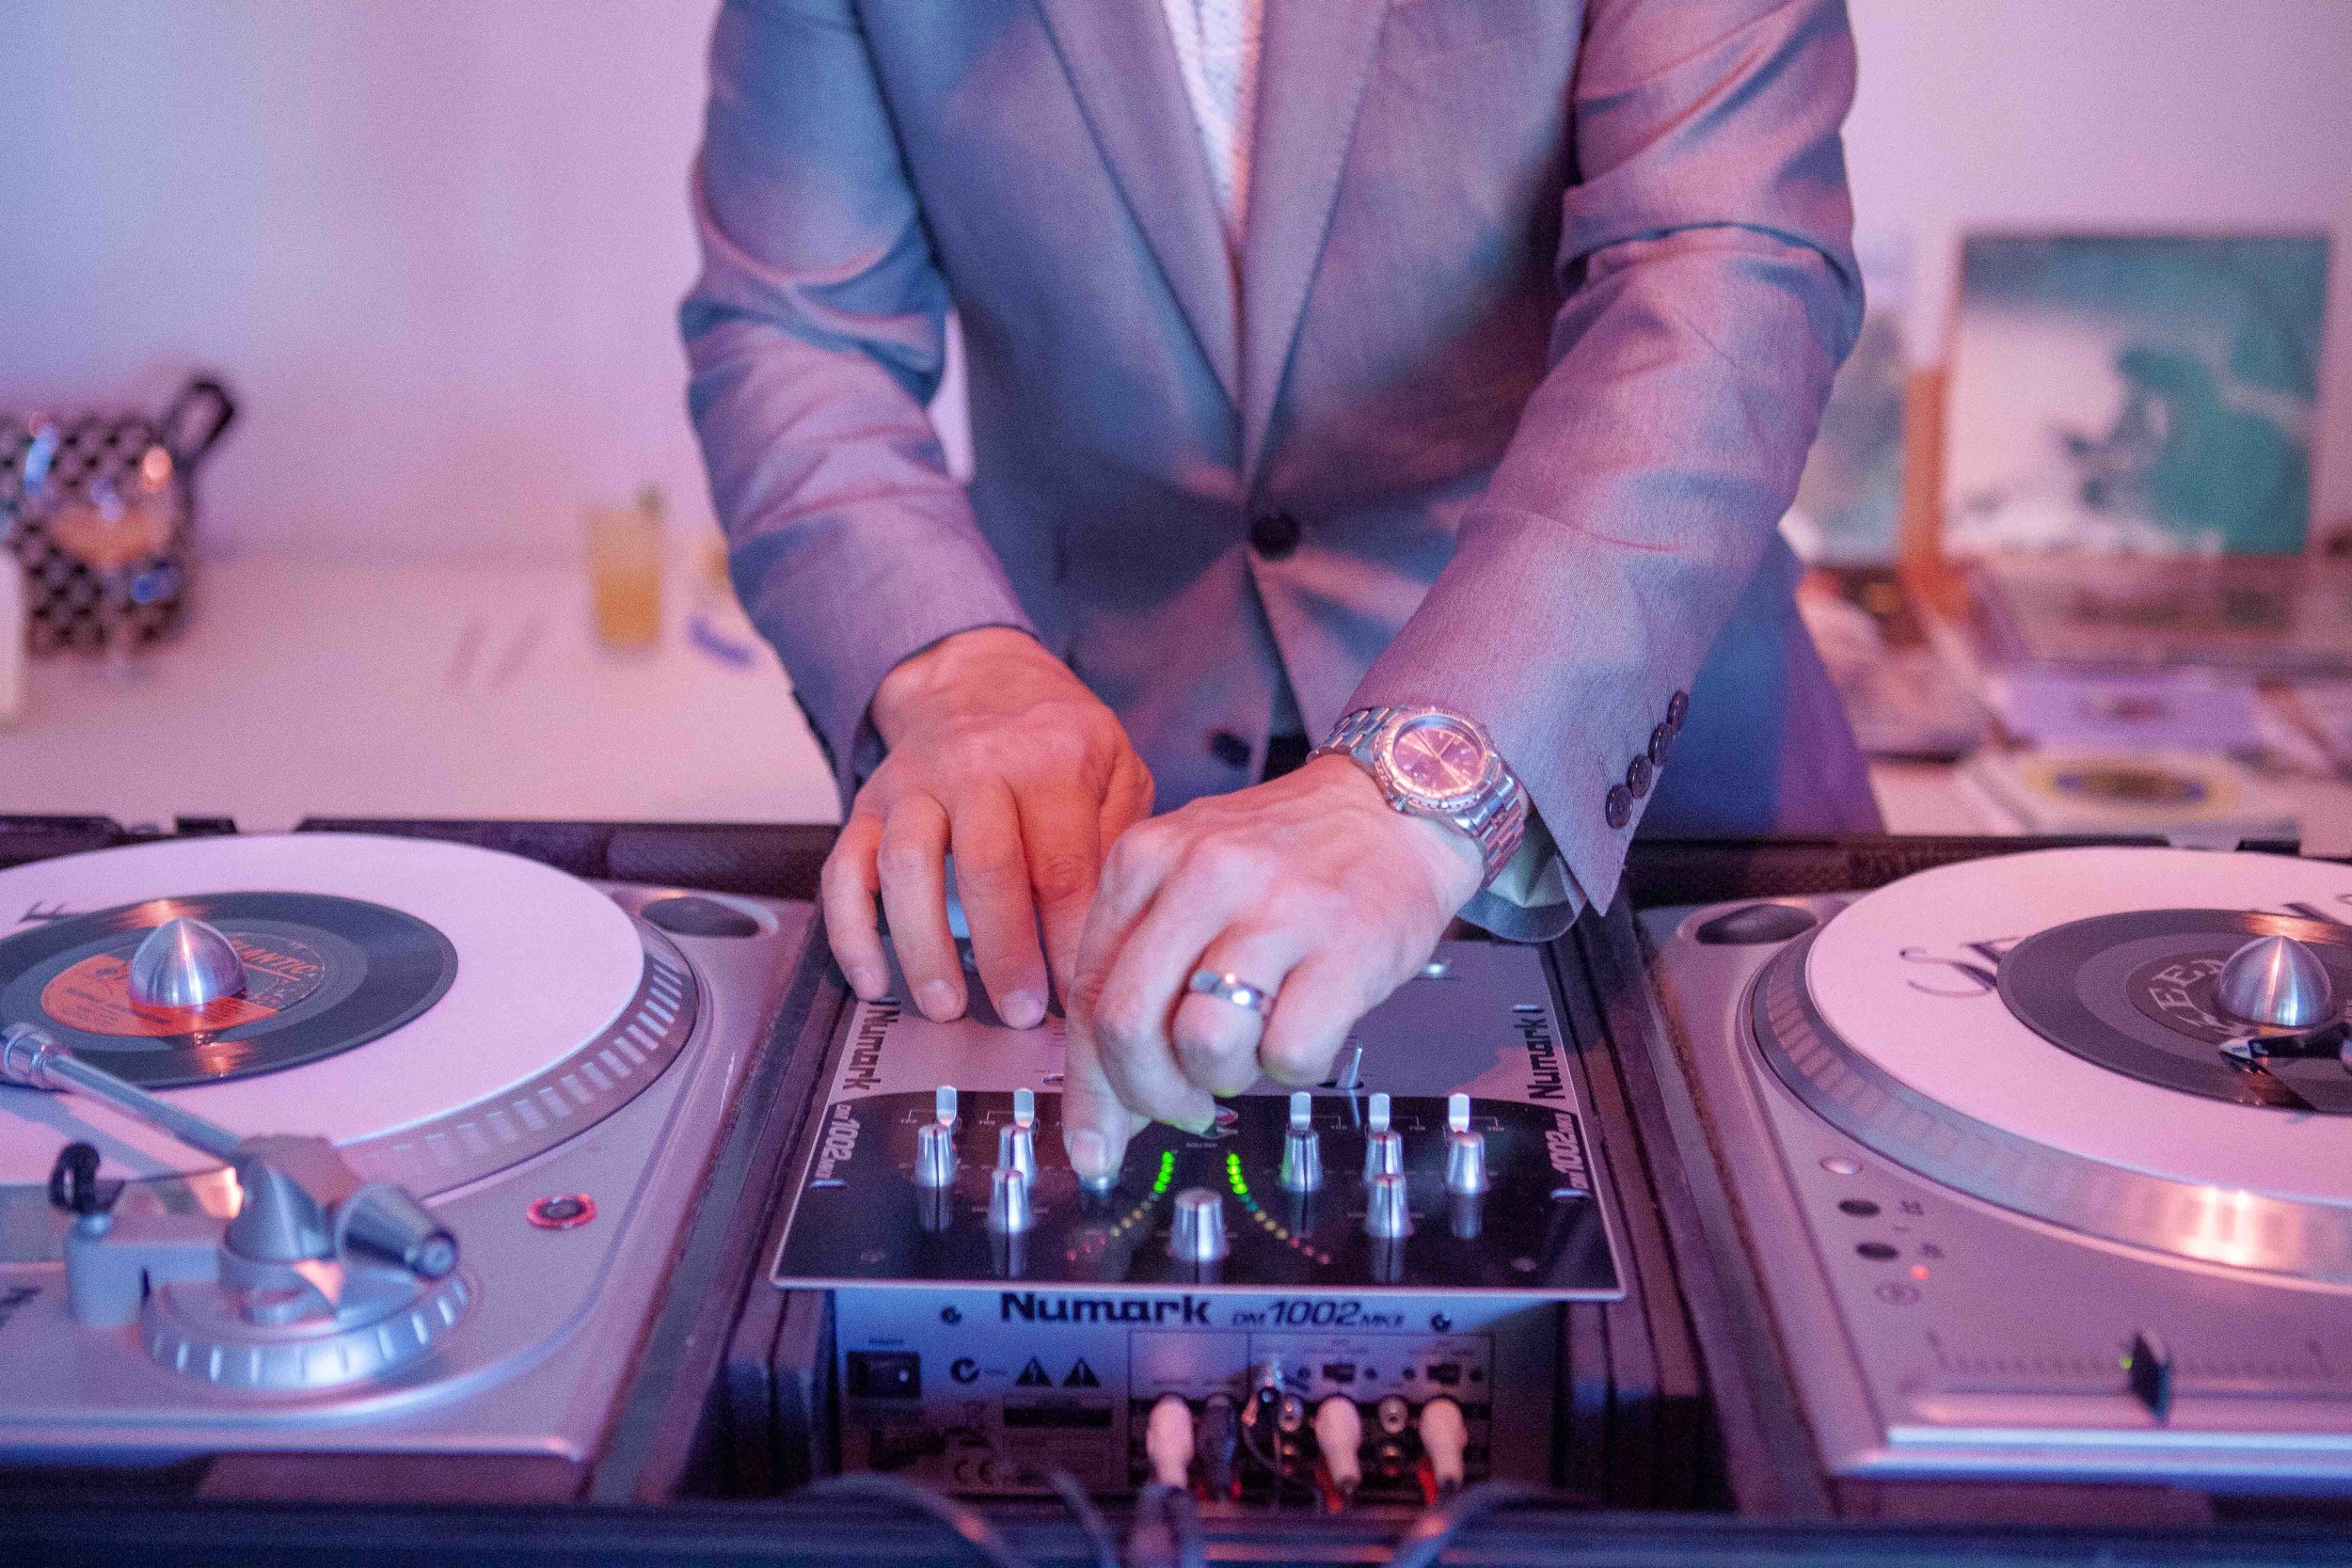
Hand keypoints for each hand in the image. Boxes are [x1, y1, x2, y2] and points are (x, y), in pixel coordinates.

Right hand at [822, 627, 1153, 1026]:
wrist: (977, 676)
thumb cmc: (1056, 738)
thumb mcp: (1117, 765)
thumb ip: (1120, 838)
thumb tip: (1114, 930)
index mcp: (1049, 761)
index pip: (1063, 867)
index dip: (1069, 942)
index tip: (1083, 996)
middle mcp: (975, 767)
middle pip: (985, 869)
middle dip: (1004, 954)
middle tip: (1022, 1014)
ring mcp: (912, 786)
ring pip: (906, 867)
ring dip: (923, 948)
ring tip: (948, 1007)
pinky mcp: (865, 806)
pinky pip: (844, 870)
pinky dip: (849, 931)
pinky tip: (872, 981)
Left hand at [1059, 754, 1484, 1180]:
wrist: (1394, 807)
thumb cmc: (1289, 859)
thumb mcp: (1189, 883)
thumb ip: (1140, 973)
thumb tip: (1106, 1099)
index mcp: (1145, 859)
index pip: (1088, 993)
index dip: (1090, 1086)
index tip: (1095, 1141)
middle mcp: (1200, 874)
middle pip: (1129, 1026)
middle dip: (1148, 1096)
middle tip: (1180, 1107)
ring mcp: (1274, 908)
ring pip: (1203, 1043)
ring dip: (1222, 1077)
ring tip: (1251, 1049)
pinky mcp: (1344, 946)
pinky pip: (1289, 1054)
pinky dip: (1291, 1069)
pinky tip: (1304, 1030)